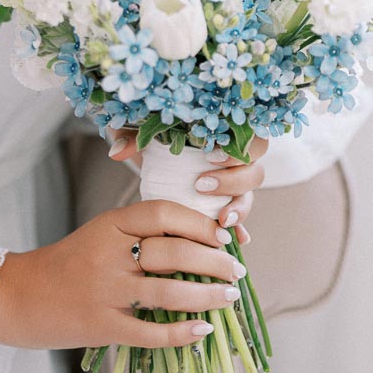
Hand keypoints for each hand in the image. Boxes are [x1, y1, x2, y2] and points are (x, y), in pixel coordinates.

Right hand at [0, 201, 245, 350]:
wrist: (17, 296)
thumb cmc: (68, 263)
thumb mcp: (101, 234)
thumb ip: (141, 233)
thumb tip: (201, 241)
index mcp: (109, 224)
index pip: (164, 213)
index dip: (200, 223)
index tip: (224, 236)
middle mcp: (108, 254)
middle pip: (173, 252)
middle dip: (214, 262)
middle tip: (236, 271)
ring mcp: (104, 291)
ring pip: (167, 292)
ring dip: (206, 296)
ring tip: (229, 298)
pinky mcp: (101, 326)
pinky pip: (149, 331)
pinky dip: (180, 333)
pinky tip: (202, 331)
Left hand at [106, 127, 267, 244]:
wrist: (150, 155)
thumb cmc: (152, 137)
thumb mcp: (140, 132)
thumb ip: (131, 136)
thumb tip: (118, 152)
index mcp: (221, 135)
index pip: (246, 138)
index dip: (234, 149)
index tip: (209, 157)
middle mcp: (233, 160)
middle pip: (254, 170)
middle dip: (235, 182)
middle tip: (203, 188)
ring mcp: (231, 185)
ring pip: (249, 196)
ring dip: (240, 209)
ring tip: (221, 221)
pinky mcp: (223, 206)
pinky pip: (239, 220)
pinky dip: (240, 230)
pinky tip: (238, 240)